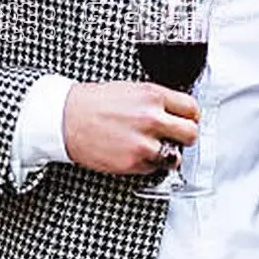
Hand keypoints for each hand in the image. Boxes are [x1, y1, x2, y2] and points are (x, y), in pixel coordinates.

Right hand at [63, 82, 199, 174]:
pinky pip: (154, 168)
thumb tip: (175, 112)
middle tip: (175, 137)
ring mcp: (143, 142)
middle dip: (184, 137)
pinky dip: (148, 164)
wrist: (65, 119)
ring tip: (152, 147)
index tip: (186, 120)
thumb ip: (155, 100)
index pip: (192, 109)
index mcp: (152, 95)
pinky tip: (134, 153)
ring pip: (176, 156)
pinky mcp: (133, 163)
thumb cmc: (93, 103)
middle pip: (191, 134)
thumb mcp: (130, 89)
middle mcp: (151, 118)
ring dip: (167, 154)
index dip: (190, 117)